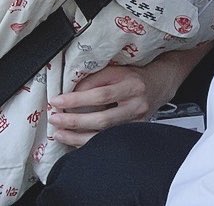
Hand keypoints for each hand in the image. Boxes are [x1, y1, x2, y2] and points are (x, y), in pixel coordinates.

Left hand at [48, 64, 175, 146]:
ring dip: (77, 136)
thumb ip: (94, 80)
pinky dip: (88, 142)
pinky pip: (108, 141)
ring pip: (104, 134)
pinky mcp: (134, 132)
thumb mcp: (115, 71)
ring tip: (59, 133)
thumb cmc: (133, 76)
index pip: (101, 95)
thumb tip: (70, 95)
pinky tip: (74, 140)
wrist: (158, 85)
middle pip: (102, 119)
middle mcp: (137, 106)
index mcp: (133, 86)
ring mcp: (137, 122)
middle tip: (55, 119)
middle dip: (74, 121)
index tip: (56, 101)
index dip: (76, 100)